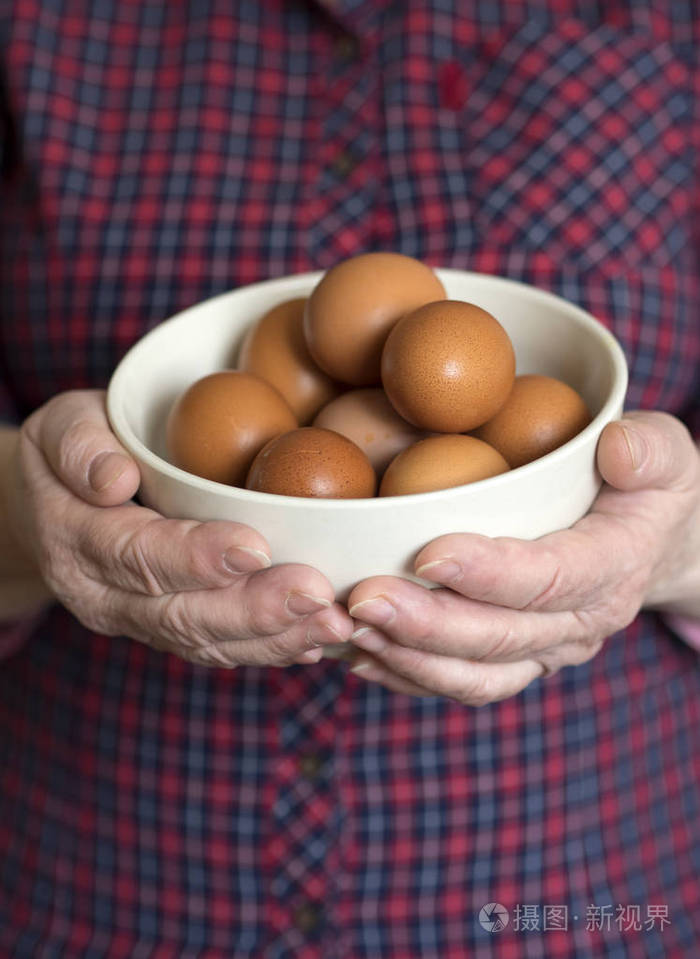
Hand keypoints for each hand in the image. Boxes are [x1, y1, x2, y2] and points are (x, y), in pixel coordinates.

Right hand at [4, 390, 352, 666]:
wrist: (59, 505)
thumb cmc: (78, 450)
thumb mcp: (62, 425)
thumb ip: (79, 445)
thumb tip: (113, 479)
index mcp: (76, 541)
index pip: (137, 555)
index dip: (196, 556)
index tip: (256, 546)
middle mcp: (104, 597)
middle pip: (181, 614)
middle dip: (254, 609)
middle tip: (316, 595)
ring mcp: (139, 622)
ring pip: (207, 643)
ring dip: (275, 638)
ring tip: (333, 624)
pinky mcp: (171, 632)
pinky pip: (220, 650)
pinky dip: (271, 650)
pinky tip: (317, 641)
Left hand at [347, 411, 699, 701]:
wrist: (653, 547)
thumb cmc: (648, 489)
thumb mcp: (668, 455)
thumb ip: (651, 449)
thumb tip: (616, 449)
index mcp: (614, 567)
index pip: (552, 577)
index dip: (491, 572)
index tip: (427, 553)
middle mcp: (581, 624)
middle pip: (500, 636)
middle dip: (427, 623)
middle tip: (360, 597)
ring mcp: (548, 652)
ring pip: (477, 675)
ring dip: (409, 658)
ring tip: (347, 628)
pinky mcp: (518, 662)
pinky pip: (464, 685)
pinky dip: (408, 676)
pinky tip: (357, 653)